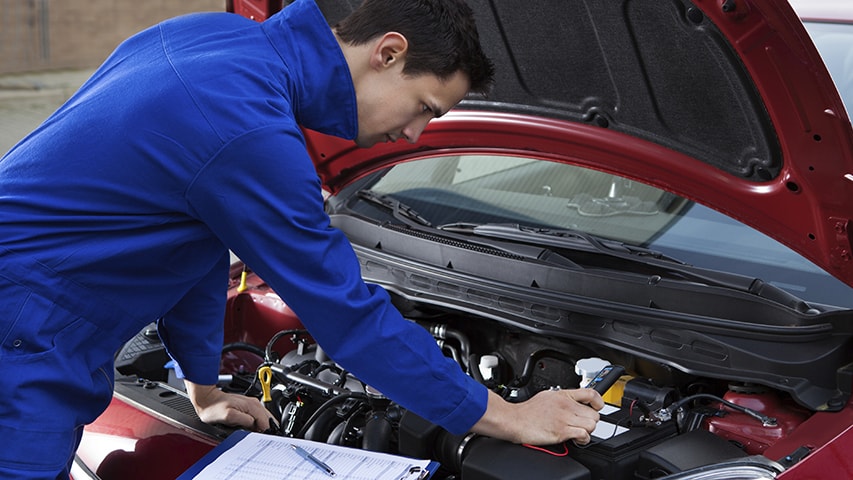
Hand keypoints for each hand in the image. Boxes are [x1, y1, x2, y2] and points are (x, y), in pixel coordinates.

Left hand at [185, 380, 276, 431]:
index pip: (266, 421)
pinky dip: (258, 424)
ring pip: (264, 418)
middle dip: (265, 429)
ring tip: (256, 434)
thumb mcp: (229, 416)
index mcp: (251, 405)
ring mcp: (251, 405)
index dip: (265, 431)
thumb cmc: (214, 407)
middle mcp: (253, 403)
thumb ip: (244, 420)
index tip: (261, 438)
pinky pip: (258, 417)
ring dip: (262, 426)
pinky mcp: (247, 407)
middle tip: (258, 438)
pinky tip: (253, 428)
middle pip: (268, 419)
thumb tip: (254, 425)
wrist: (206, 399)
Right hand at [471, 388, 603, 445]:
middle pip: (594, 414)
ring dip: (587, 431)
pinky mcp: (561, 431)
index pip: (591, 393)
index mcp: (562, 395)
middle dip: (590, 421)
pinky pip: (583, 435)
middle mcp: (565, 405)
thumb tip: (574, 402)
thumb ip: (562, 398)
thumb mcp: (547, 396)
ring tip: (578, 433)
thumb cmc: (527, 411)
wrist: (514, 420)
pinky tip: (575, 439)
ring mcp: (564, 418)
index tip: (598, 407)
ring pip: (592, 425)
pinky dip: (582, 440)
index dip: (599, 402)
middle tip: (582, 424)